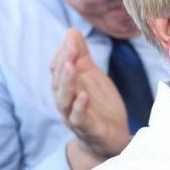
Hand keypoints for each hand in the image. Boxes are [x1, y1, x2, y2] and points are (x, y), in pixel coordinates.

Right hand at [51, 28, 130, 169]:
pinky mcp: (86, 129)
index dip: (64, 52)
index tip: (72, 37)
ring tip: (72, 67)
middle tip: (72, 48)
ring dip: (67, 82)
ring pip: (63, 99)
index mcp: (67, 86)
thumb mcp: (92, 76)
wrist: (111, 138)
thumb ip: (82, 55)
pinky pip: (78, 118)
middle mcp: (65, 100)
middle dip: (64, 63)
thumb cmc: (98, 104)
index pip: (58, 67)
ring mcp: (73, 116)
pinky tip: (83, 96)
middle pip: (58, 81)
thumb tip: (71, 31)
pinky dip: (79, 107)